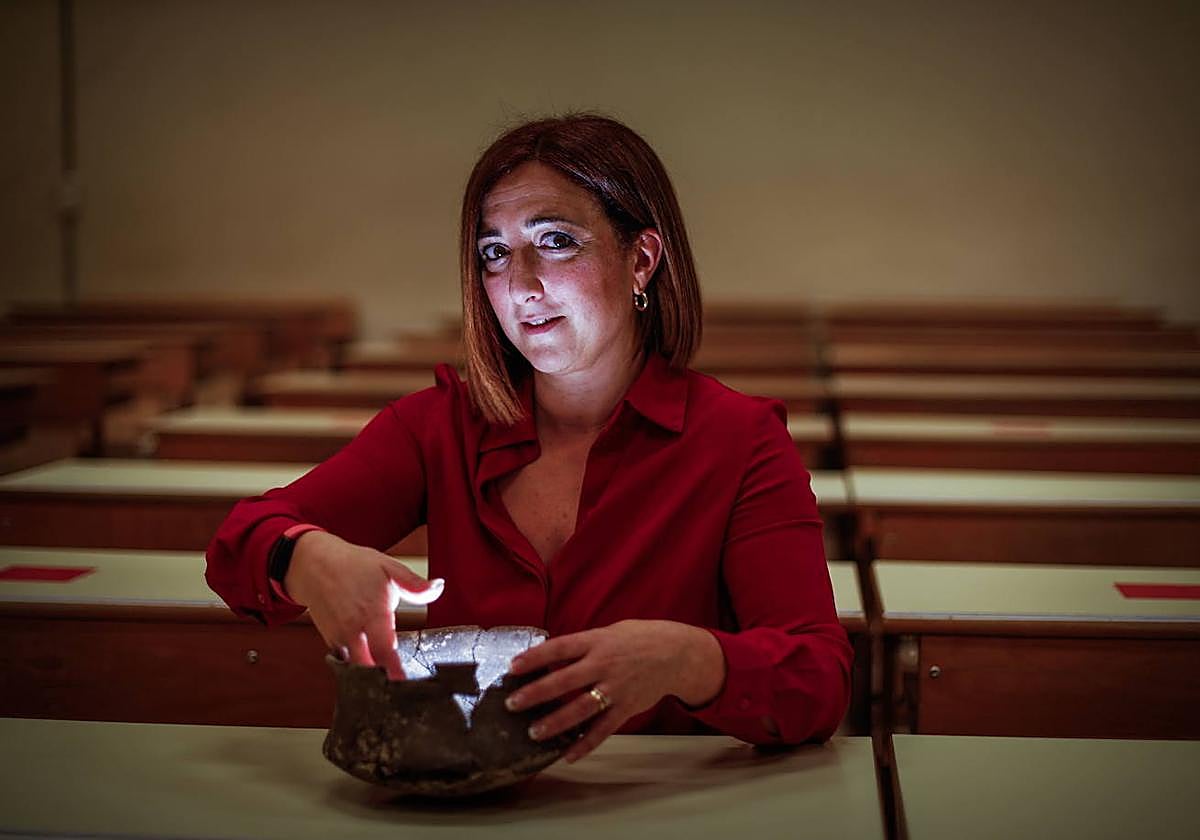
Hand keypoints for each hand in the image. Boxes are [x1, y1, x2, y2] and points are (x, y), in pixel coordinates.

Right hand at [283, 530, 441, 679]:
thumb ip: (414, 584)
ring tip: (389, 687)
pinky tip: (373, 670)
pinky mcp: (331, 642)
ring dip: (371, 678)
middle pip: (367, 668)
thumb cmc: (352, 565)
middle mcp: (353, 629)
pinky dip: (359, 668)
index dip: (395, 672)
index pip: (385, 651)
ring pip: (356, 668)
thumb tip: (438, 587)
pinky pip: (347, 662)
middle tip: (402, 693)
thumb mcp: (388, 567)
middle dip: (383, 683)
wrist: (313, 565)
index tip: (407, 687)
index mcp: (372, 613)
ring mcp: (339, 638)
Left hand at [504, 619, 725, 762]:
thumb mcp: (608, 633)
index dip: (534, 658)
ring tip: (533, 732)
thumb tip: (550, 659)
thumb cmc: (638, 639)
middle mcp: (604, 665)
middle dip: (536, 693)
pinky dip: (586, 744)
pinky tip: (568, 754)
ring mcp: (615, 688)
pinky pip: (603, 729)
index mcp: (596, 641)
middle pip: (564, 681)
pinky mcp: (627, 708)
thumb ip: (581, 646)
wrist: (676, 653)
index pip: (558, 648)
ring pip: (581, 709)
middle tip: (512, 704)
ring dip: (555, 722)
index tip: (512, 668)